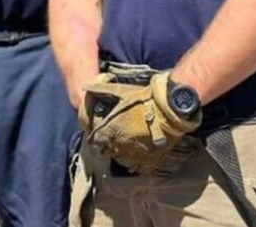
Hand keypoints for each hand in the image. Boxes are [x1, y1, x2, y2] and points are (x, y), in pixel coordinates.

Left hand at [81, 71, 200, 173]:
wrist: (170, 109)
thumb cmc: (143, 99)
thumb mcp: (120, 91)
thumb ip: (100, 90)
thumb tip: (85, 88)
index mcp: (108, 131)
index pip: (93, 140)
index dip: (95, 134)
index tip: (98, 131)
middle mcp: (119, 146)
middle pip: (106, 151)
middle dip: (106, 144)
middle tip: (112, 136)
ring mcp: (135, 155)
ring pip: (121, 160)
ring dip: (120, 152)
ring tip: (125, 144)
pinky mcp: (150, 160)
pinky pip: (139, 167)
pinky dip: (136, 161)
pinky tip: (137, 153)